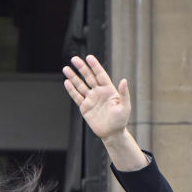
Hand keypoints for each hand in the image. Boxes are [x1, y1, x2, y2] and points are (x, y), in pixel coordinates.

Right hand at [63, 55, 147, 171]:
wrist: (111, 133)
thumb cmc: (120, 120)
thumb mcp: (125, 106)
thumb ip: (124, 93)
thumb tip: (124, 80)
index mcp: (108, 89)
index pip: (100, 75)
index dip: (95, 66)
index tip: (89, 57)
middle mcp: (98, 92)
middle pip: (88, 77)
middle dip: (81, 68)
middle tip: (74, 59)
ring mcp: (90, 99)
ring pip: (80, 85)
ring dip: (73, 77)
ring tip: (66, 68)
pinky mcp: (84, 107)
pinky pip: (76, 97)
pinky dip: (71, 90)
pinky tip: (66, 82)